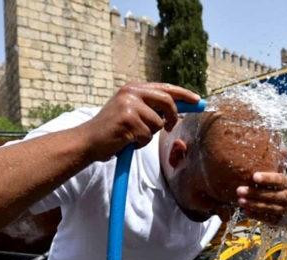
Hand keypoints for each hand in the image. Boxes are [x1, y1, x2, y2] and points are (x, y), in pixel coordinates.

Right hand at [81, 83, 199, 160]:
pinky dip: (140, 143)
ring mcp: (129, 105)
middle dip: (172, 116)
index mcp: (134, 88)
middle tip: (170, 128)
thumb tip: (178, 111)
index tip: (198, 100)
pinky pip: (147, 136)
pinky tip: (126, 141)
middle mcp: (132, 92)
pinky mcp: (128, 120)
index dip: (183, 94)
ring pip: (158, 123)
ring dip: (148, 135)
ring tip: (132, 136)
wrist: (88, 141)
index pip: (165, 88)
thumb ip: (152, 108)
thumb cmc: (112, 130)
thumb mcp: (132, 112)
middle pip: (167, 101)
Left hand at [236, 172, 286, 225]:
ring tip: (240, 201)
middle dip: (255, 192)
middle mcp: (286, 196)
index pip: (278, 180)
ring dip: (253, 204)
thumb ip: (269, 173)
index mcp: (286, 184)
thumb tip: (255, 158)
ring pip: (268, 207)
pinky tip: (245, 211)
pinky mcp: (278, 220)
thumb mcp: (280, 180)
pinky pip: (266, 218)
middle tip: (239, 190)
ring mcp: (283, 209)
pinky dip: (255, 215)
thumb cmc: (281, 189)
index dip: (267, 178)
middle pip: (271, 195)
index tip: (254, 176)